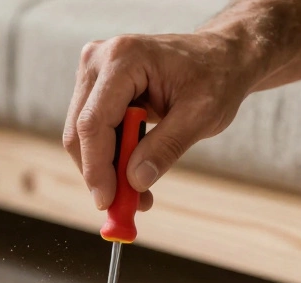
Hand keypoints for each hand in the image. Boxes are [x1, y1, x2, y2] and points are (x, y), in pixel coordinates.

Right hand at [63, 31, 254, 210]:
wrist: (219, 57)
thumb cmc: (215, 77)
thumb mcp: (201, 115)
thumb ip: (167, 147)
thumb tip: (135, 181)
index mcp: (123, 58)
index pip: (94, 122)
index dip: (97, 167)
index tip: (108, 202)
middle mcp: (99, 60)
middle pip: (80, 132)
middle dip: (100, 174)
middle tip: (125, 208)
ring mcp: (93, 73)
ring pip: (82, 137)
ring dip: (105, 170)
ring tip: (138, 194)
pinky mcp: (95, 88)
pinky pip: (93, 132)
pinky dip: (110, 159)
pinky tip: (134, 173)